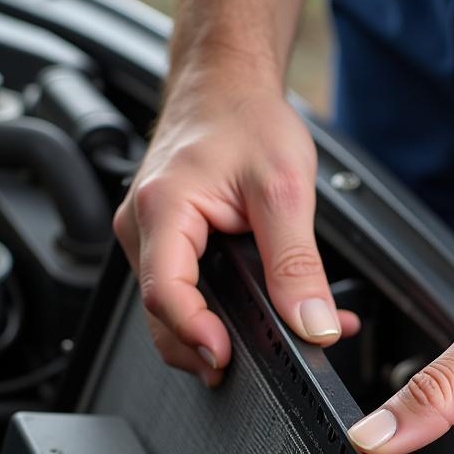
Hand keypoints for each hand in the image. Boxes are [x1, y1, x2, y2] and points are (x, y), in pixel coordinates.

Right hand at [114, 83, 358, 384]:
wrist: (226, 84)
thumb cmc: (245, 117)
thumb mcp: (285, 188)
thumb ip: (296, 263)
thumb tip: (311, 323)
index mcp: (163, 208)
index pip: (164, 292)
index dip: (194, 333)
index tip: (225, 356)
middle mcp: (142, 227)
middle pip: (160, 314)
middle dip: (202, 349)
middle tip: (247, 369)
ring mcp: (147, 238)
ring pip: (168, 310)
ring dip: (211, 336)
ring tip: (262, 348)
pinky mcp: (163, 243)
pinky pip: (181, 290)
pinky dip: (213, 312)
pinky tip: (250, 319)